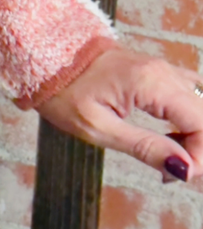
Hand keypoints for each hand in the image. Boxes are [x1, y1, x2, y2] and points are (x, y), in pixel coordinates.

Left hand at [35, 45, 202, 183]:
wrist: (41, 52)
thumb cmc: (62, 89)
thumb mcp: (99, 127)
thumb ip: (146, 147)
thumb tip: (185, 170)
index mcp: (152, 82)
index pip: (202, 123)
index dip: (199, 156)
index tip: (176, 176)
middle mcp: (163, 70)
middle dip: (198, 149)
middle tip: (169, 172)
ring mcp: (160, 67)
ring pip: (199, 105)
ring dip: (194, 135)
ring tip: (168, 157)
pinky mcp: (154, 71)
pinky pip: (186, 95)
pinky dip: (187, 119)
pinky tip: (170, 138)